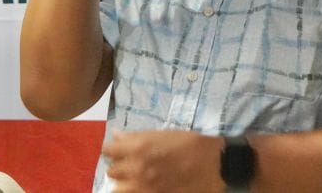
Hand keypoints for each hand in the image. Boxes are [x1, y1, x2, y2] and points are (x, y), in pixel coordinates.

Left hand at [103, 130, 224, 192]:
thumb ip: (136, 137)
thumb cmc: (189, 143)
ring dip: (123, 183)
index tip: (119, 149)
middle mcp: (136, 169)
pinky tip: (143, 186)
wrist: (214, 164)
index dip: (113, 149)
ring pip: (117, 189)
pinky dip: (134, 191)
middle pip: (111, 170)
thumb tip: (116, 135)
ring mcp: (143, 188)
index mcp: (138, 148)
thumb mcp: (163, 134)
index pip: (108, 150)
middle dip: (119, 166)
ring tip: (135, 179)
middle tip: (130, 163)